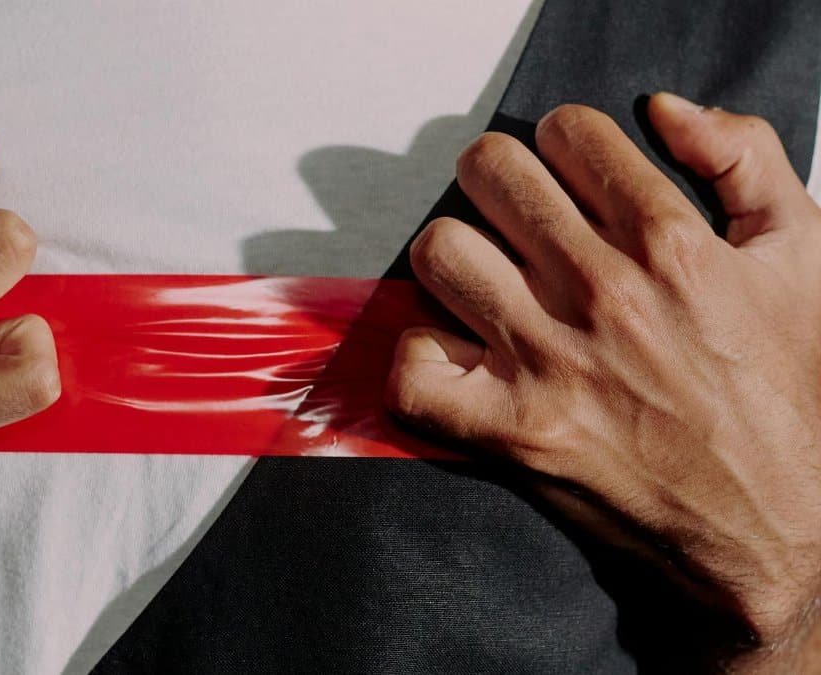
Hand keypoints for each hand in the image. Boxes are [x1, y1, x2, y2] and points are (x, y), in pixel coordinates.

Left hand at [386, 94, 820, 668]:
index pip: (567, 133)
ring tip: (483, 284)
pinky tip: (458, 358)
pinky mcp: (510, 432)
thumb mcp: (805, 262)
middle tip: (512, 217)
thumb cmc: (786, 401)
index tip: (567, 173)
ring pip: (440, 252)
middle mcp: (602, 294)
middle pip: (490, 173)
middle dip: (498, 183)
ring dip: (455, 261)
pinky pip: (414, 369)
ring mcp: (548, 363)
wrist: (771, 533)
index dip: (562, 143)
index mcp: (672, 245)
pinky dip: (423, 360)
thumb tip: (666, 112)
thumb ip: (749, 162)